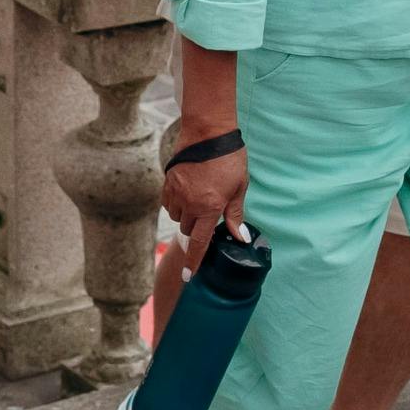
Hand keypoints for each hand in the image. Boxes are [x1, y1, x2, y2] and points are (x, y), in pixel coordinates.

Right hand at [159, 120, 248, 250]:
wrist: (208, 132)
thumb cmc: (229, 158)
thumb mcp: (239, 187)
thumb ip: (236, 214)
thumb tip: (241, 237)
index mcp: (210, 207)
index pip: (199, 243)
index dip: (193, 262)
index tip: (187, 277)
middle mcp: (190, 204)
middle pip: (188, 230)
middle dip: (197, 228)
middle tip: (208, 214)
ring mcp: (176, 193)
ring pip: (177, 217)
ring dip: (186, 215)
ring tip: (199, 200)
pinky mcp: (168, 183)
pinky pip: (168, 203)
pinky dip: (176, 204)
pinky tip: (187, 194)